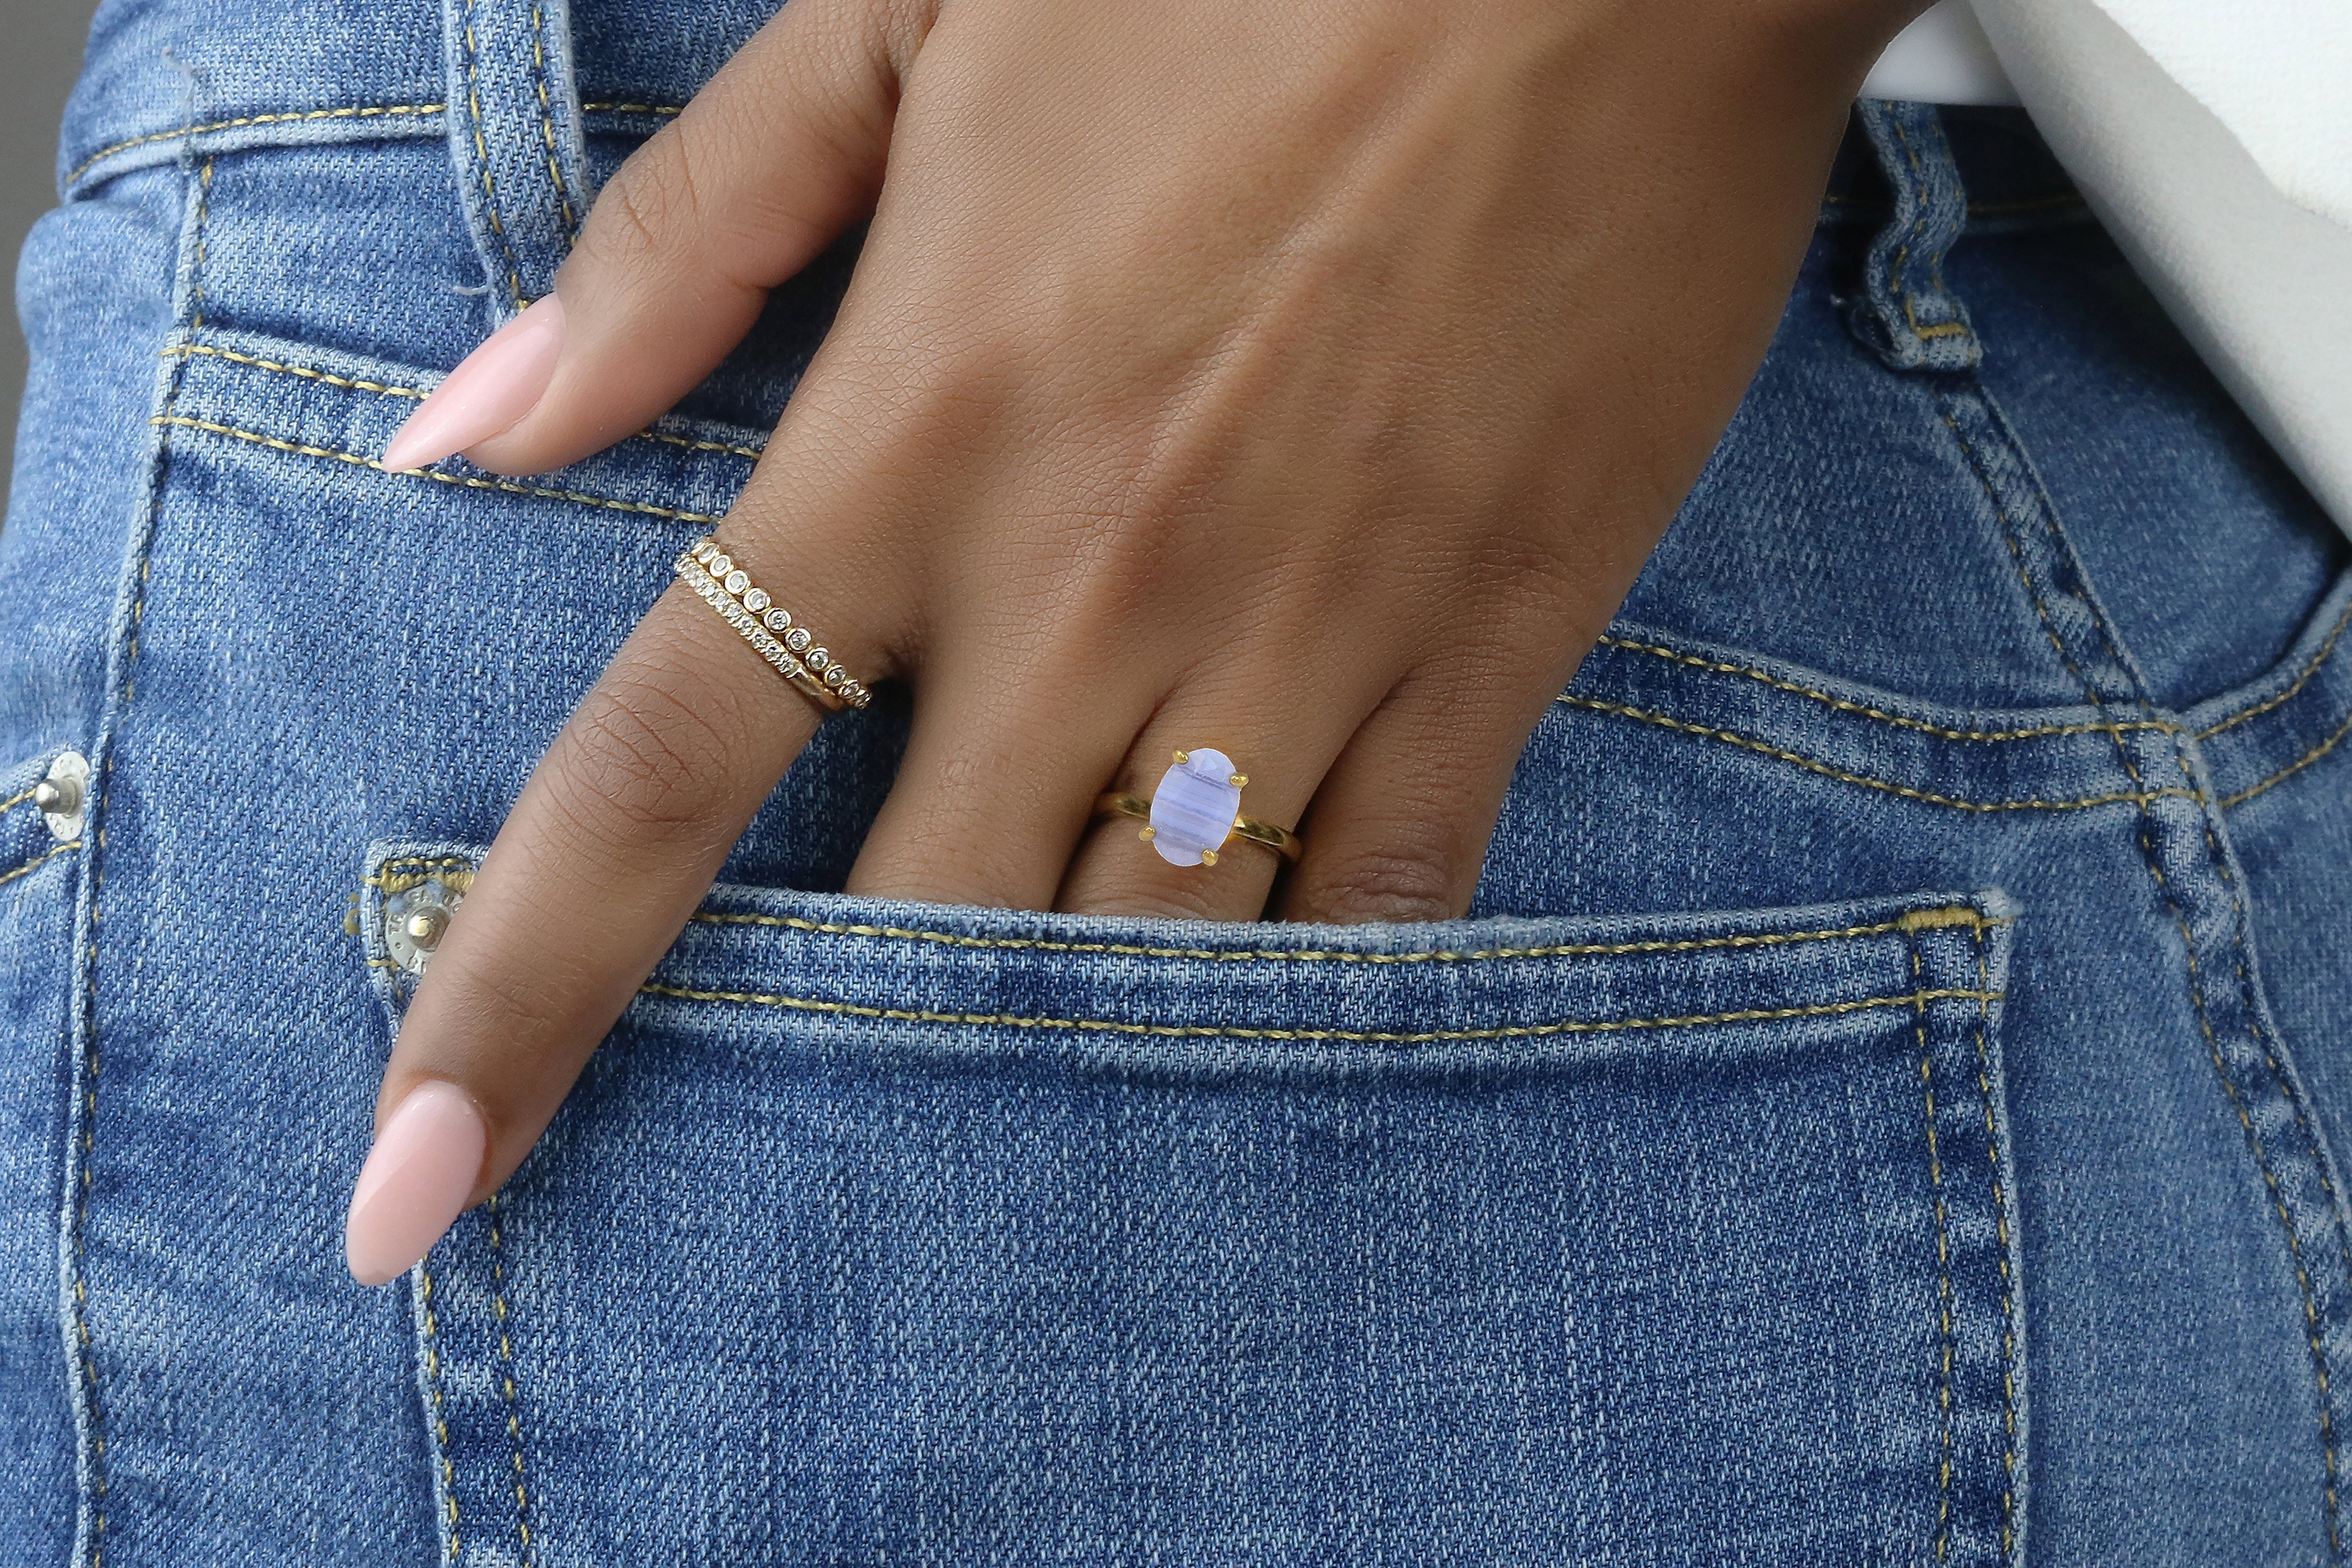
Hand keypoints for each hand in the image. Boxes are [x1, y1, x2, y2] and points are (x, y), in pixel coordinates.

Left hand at [344, 0, 1913, 1283]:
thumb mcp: (910, 12)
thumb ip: (681, 241)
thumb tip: (471, 430)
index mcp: (918, 429)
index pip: (660, 775)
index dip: (515, 993)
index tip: (414, 1185)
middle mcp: (1092, 579)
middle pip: (916, 931)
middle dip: (844, 1056)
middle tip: (803, 1125)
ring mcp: (1306, 634)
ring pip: (1149, 963)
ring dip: (1065, 1054)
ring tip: (1016, 1127)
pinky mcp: (1492, 653)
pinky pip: (1382, 913)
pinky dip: (1303, 996)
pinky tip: (1252, 1014)